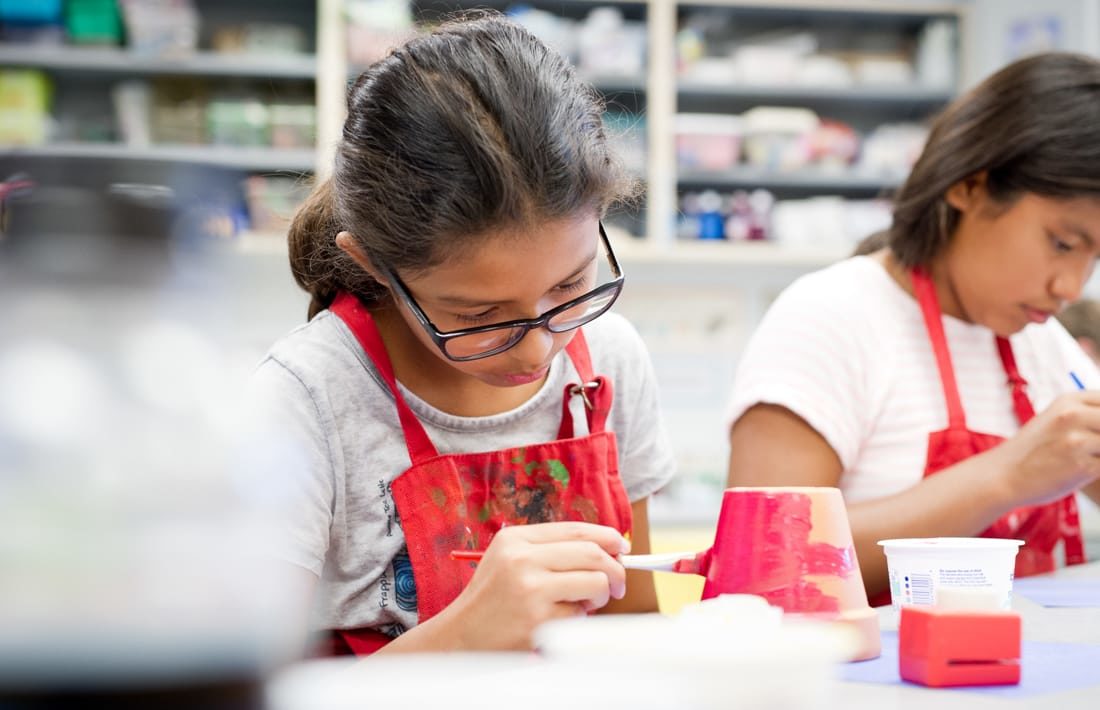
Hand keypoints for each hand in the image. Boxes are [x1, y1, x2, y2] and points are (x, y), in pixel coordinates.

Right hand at [438, 522, 628, 650]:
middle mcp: (522, 559)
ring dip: (598, 596)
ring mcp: (531, 590)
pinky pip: (580, 614)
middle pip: (592, 553)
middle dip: (614, 569)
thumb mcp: (509, 559)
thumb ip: (550, 549)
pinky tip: (556, 621)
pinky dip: (577, 619)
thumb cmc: (492, 598)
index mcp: (516, 539)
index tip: (621, 547)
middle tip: (616, 584)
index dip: (606, 537)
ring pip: (594, 582)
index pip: (576, 530)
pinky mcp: (539, 620)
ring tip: (582, 604)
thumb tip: (605, 550)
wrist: (462, 636)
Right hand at [995, 390, 1099, 505]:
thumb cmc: (1031, 452)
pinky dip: (1096, 471)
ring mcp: (1077, 441)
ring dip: (1099, 455)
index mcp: (1068, 401)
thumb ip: (1084, 416)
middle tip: (1089, 448)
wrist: (1003, 476)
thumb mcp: (1054, 420)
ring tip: (1083, 458)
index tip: (1093, 432)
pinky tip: (1078, 472)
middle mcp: (1073, 416)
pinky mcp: (1082, 466)